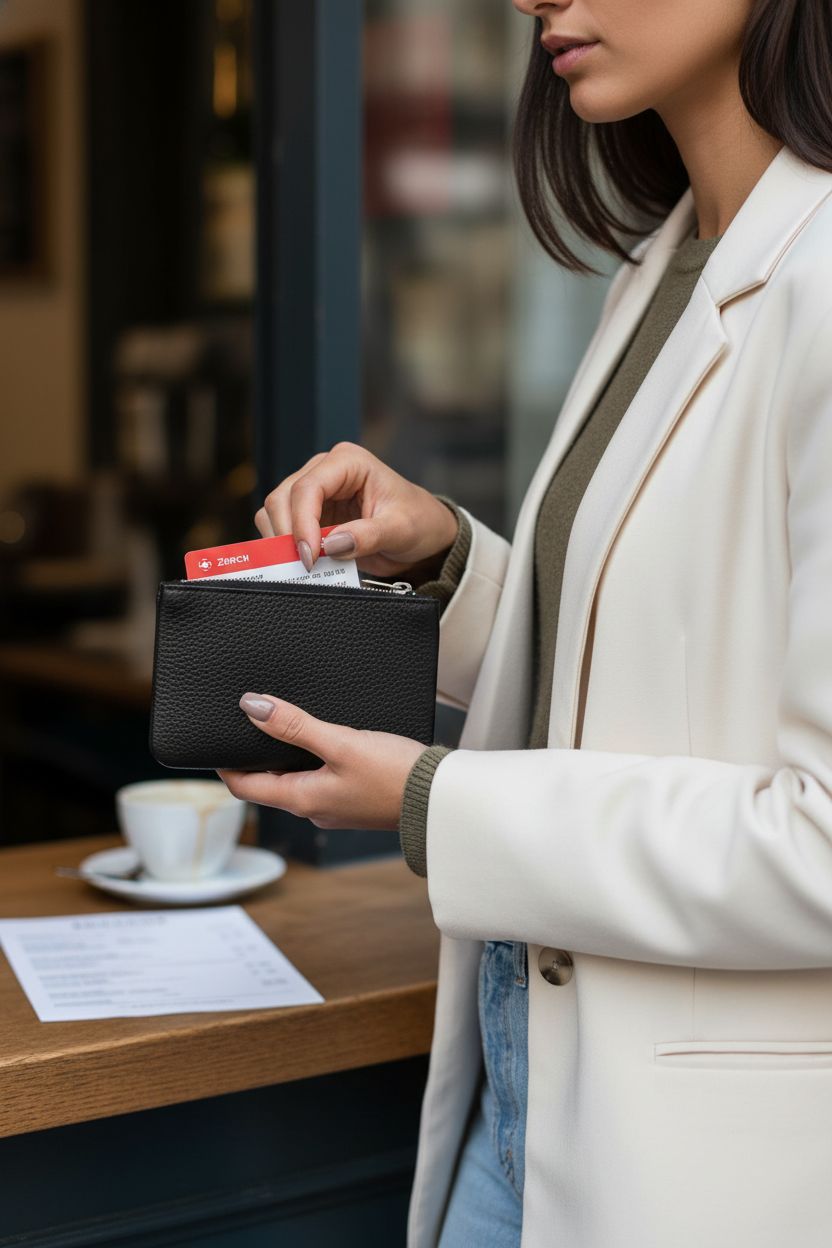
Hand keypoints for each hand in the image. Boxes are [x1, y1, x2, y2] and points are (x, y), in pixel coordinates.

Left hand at [218, 693, 427, 829]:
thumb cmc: (395, 775)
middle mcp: (314, 809)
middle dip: (256, 756)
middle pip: (269, 783)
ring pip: (296, 780)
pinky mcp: (355, 799)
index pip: (244, 787)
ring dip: (285, 756)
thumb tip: (253, 707)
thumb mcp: (340, 742)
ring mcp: (335, 807)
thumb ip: (295, 725)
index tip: (217, 741)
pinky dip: (312, 760)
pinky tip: (324, 739)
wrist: (440, 798)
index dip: (225, 764)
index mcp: (302, 800)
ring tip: (284, 724)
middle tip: (249, 724)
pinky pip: (321, 780)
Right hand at [255, 441, 457, 576]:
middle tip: (305, 566)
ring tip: (306, 566)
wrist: (423, 535)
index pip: (308, 487)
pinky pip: (283, 529)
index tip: (310, 555)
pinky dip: (286, 548)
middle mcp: (325, 471)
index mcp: (348, 462)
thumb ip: (369, 536)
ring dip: (282, 542)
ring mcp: (315, 493)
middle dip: (288, 534)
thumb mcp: (401, 529)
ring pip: (275, 512)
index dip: (302, 522)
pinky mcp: (310, 515)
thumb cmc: (418, 521)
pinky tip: (306, 564)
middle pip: (283, 497)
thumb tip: (332, 545)